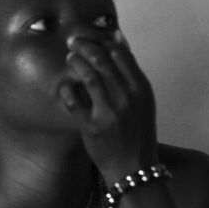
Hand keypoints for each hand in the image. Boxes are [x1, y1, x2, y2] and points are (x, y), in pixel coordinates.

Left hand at [58, 28, 158, 181]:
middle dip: (84, 46)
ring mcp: (109, 113)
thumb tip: (117, 38)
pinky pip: (74, 101)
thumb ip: (130, 71)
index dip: (103, 42)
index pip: (121, 54)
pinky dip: (67, 89)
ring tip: (70, 57)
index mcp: (141, 89)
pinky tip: (65, 85)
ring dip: (76, 62)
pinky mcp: (92, 127)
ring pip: (88, 77)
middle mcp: (127, 98)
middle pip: (102, 60)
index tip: (91, 38)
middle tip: (73, 41)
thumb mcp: (143, 100)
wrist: (136, 169)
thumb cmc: (138, 132)